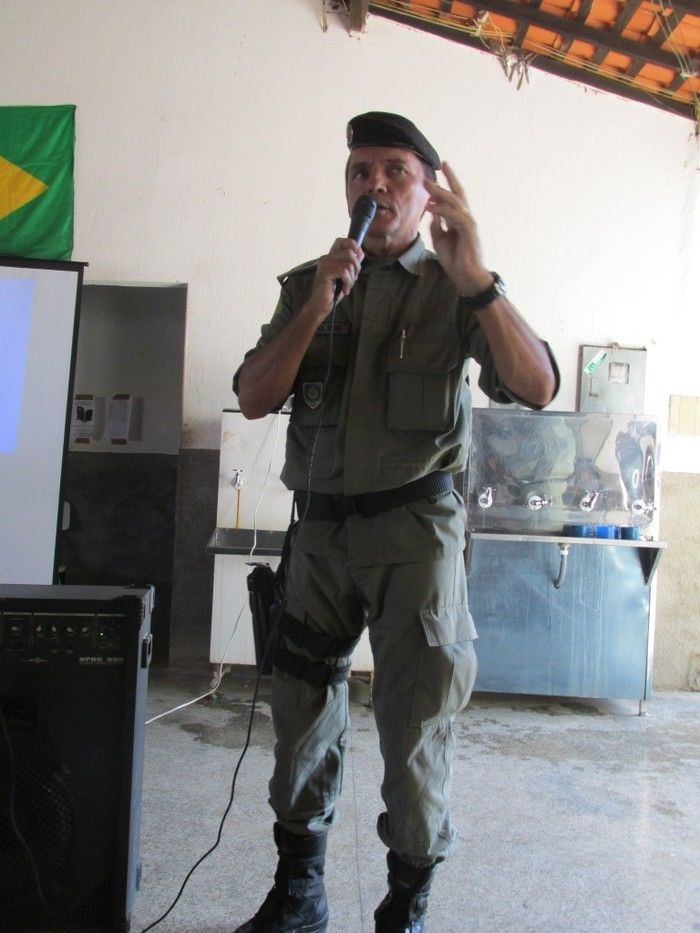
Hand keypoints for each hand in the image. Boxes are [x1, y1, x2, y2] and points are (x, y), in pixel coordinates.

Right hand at [308, 237, 363, 318]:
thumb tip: (360, 254)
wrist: (321, 306)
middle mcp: (326, 258)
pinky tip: (344, 290)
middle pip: (350, 252)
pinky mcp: (325, 271)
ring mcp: (324, 264)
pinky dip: (348, 282)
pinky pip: (344, 271)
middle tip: (352, 279)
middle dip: (356, 267)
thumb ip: (352, 264)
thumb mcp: (346, 276)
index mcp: (330, 257)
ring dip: (352, 278)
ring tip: (346, 286)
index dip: (353, 245)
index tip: (359, 256)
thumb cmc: (333, 292)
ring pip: (349, 264)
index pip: (342, 241)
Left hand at [425, 162, 492, 296]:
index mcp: (460, 220)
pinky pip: (455, 216)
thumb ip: (437, 224)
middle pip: (457, 194)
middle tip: (429, 174)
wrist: (466, 277)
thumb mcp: (440, 239)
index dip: (446, 184)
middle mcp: (466, 218)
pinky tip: (431, 207)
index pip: (454, 197)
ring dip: (441, 193)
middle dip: (445, 181)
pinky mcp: (469, 231)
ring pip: (456, 202)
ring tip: (427, 186)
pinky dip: (443, 210)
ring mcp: (469, 224)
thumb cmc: (455, 260)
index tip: (437, 171)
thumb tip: (431, 210)